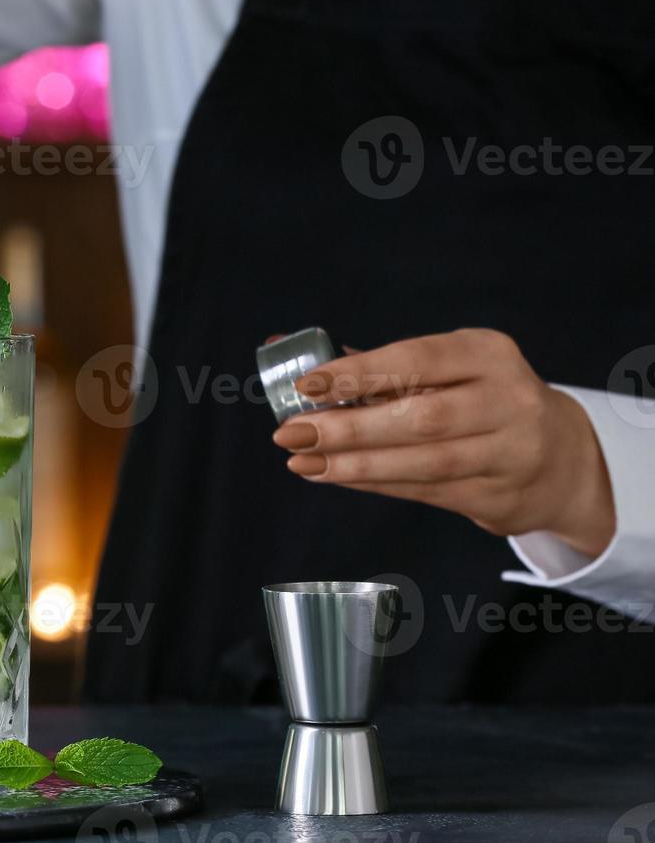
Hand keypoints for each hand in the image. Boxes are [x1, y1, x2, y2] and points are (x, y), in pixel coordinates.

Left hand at [271, 328, 615, 557]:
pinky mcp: (500, 495)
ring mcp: (510, 452)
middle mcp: (507, 400)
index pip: (417, 359)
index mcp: (487, 353)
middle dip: (348, 428)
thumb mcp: (449, 368)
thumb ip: (375, 363)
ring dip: (354, 464)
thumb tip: (282, 347)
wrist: (559, 457)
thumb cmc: (478, 399)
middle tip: (290, 433)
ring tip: (303, 461)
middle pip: (420, 417)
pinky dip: (374, 483)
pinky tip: (336, 475)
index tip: (306, 385)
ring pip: (423, 461)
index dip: (359, 372)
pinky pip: (425, 490)